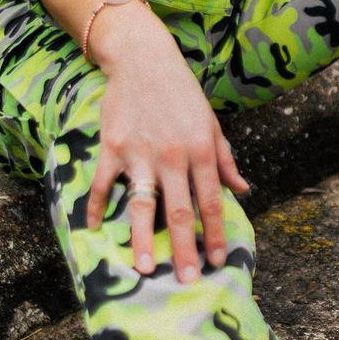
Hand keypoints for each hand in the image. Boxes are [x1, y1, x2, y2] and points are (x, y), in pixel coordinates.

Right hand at [84, 43, 250, 282]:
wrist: (144, 59)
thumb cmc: (182, 92)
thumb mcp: (211, 122)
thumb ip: (225, 159)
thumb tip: (243, 189)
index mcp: (201, 150)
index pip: (212, 201)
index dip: (216, 234)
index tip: (218, 261)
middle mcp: (174, 156)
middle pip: (180, 212)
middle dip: (185, 250)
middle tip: (187, 280)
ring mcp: (141, 153)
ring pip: (142, 205)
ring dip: (143, 240)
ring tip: (145, 269)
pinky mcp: (113, 147)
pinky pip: (103, 184)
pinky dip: (97, 207)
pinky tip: (95, 228)